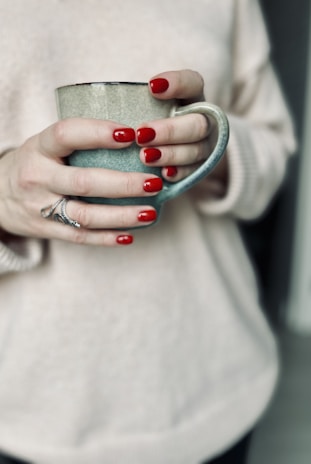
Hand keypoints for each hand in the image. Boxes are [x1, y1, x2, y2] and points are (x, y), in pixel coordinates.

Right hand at [0, 118, 162, 245]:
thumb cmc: (35, 164)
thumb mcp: (45, 145)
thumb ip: (78, 141)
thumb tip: (134, 136)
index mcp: (39, 148)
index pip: (66, 134)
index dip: (98, 133)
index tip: (131, 134)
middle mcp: (38, 177)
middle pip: (84, 182)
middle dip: (124, 184)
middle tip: (154, 182)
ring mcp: (41, 207)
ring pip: (85, 215)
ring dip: (121, 216)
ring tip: (150, 213)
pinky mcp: (46, 229)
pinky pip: (80, 237)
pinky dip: (106, 238)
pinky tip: (130, 235)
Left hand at [138, 69, 227, 193]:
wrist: (148, 154)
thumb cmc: (137, 119)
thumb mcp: (134, 103)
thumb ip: (130, 96)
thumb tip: (101, 82)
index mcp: (190, 97)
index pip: (192, 83)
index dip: (177, 84)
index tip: (151, 87)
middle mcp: (201, 121)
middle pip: (197, 124)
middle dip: (170, 130)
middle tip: (140, 135)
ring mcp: (202, 147)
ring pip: (196, 150)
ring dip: (170, 154)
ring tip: (144, 156)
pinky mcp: (197, 169)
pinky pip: (193, 173)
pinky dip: (178, 173)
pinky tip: (162, 174)